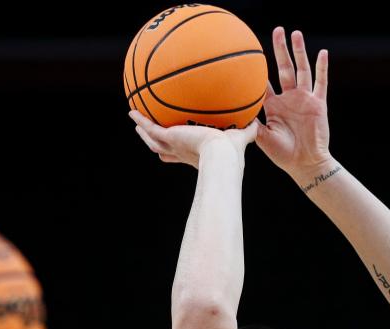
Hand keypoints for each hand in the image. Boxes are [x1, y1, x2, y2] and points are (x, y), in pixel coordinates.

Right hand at [129, 110, 257, 169]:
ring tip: (136, 122)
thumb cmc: (234, 153)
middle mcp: (182, 151)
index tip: (172, 148)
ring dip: (143, 131)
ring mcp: (174, 145)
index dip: (175, 152)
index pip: (182, 155)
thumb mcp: (242, 137)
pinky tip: (132, 111)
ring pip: (152, 140)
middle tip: (148, 134)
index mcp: (196, 155)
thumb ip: (248, 129)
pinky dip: (141, 120)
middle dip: (156, 143)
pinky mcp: (169, 137)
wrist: (222, 155)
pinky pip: (150, 127)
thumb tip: (257, 120)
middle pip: (163, 149)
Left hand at [256, 28, 332, 176]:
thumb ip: (249, 123)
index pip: (265, 82)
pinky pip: (321, 82)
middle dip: (280, 49)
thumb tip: (230, 113)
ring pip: (302, 70)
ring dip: (299, 52)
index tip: (251, 53)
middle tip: (277, 30)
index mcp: (274, 105)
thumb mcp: (261, 137)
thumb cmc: (282, 154)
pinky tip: (322, 53)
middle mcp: (289, 98)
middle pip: (284, 68)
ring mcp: (304, 99)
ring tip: (295, 33)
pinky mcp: (318, 104)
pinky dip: (322, 68)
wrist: (305, 164)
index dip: (259, 69)